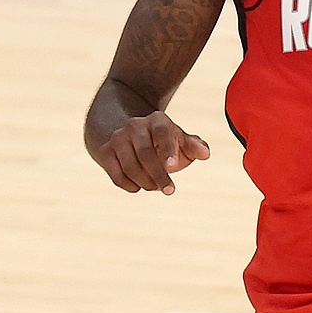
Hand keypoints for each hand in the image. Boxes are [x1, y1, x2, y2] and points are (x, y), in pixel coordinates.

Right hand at [89, 111, 209, 193]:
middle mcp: (135, 126)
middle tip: (170, 190)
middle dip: (158, 175)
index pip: (162, 133)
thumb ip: (194, 146)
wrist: (128, 135)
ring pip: (130, 166)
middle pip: (145, 153)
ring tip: (155, 186)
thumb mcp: (180, 140)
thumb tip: (205, 153)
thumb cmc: (163, 142)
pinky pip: (116, 175)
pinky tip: (139, 186)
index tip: (173, 166)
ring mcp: (118, 138)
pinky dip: (130, 185)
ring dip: (145, 182)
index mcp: (157, 121)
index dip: (167, 149)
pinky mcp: (105, 152)